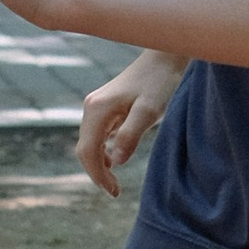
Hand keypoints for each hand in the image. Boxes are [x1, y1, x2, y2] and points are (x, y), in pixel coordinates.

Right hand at [76, 49, 183, 197]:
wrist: (164, 57)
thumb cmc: (159, 83)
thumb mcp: (148, 111)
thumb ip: (130, 136)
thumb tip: (115, 162)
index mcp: (97, 109)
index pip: (88, 151)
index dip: (97, 175)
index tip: (112, 191)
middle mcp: (91, 107)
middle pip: (84, 148)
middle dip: (97, 172)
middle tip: (115, 191)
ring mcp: (97, 105)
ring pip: (89, 142)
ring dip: (99, 163)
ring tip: (115, 181)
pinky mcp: (106, 106)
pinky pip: (97, 134)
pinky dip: (102, 150)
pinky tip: (114, 159)